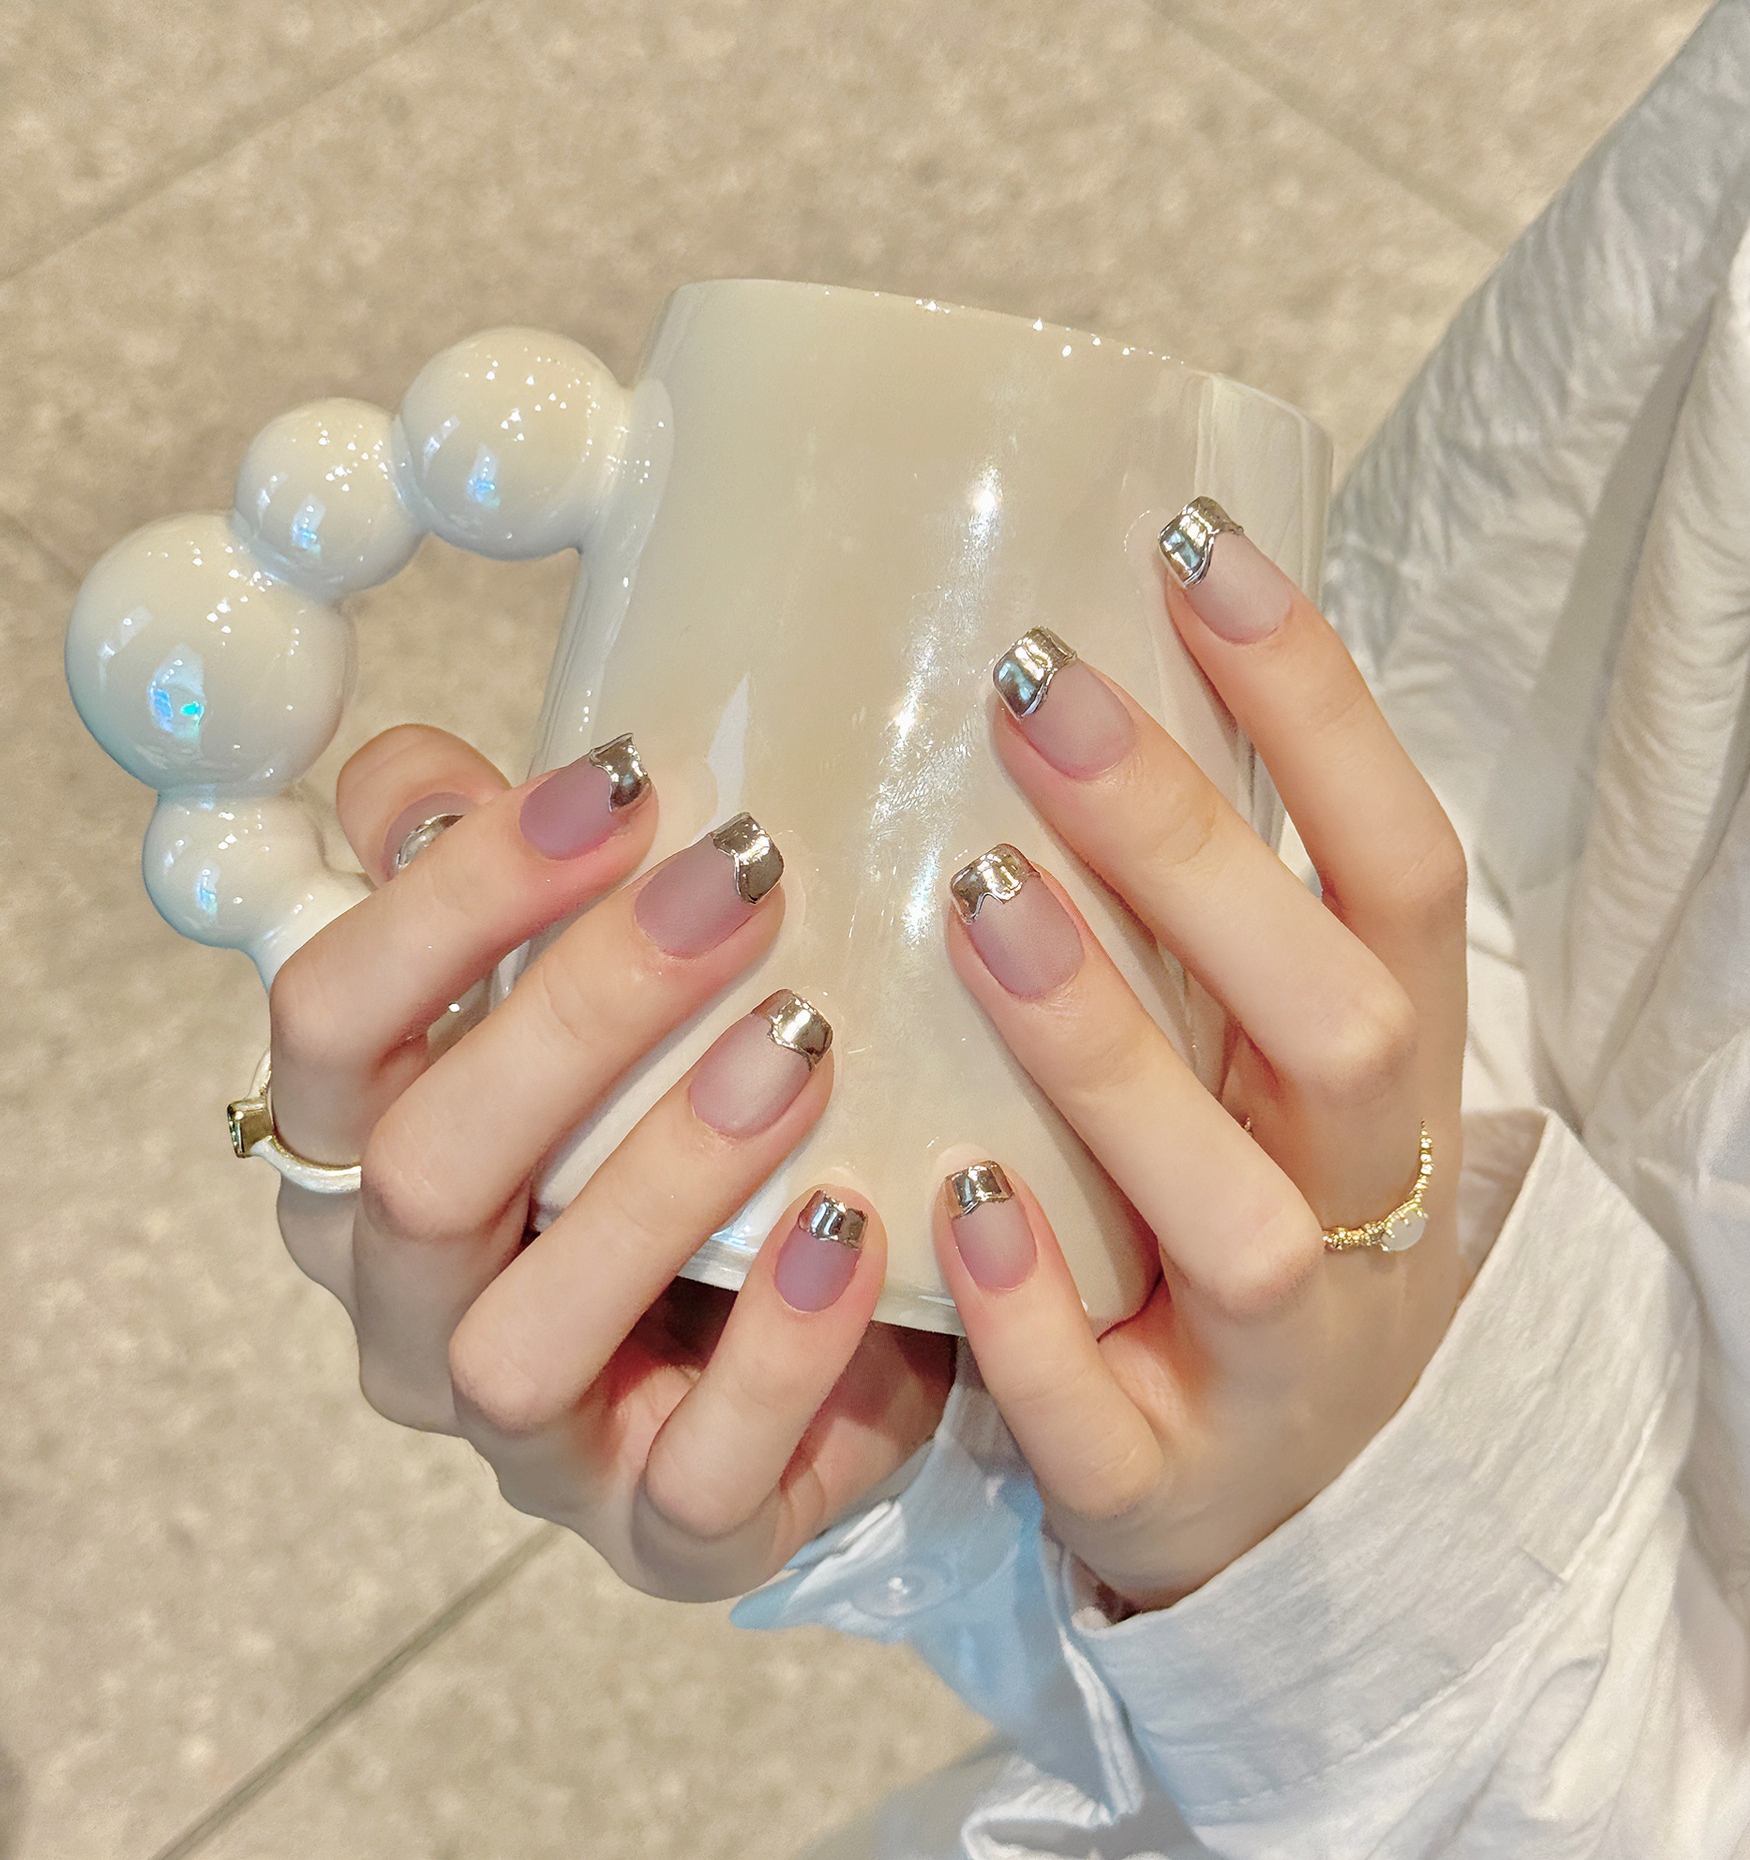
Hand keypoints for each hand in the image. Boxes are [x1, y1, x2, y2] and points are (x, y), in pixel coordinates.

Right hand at [265, 724, 950, 1599]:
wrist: (840, 1299)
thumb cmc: (693, 1109)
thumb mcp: (603, 985)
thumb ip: (503, 882)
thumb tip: (420, 781)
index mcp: (365, 1153)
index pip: (331, 1019)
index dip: (455, 894)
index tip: (621, 784)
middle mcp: (409, 1304)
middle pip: (425, 1169)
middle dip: (583, 1011)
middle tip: (743, 882)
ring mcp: (523, 1438)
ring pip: (522, 1340)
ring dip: (664, 1175)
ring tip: (801, 1041)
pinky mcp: (657, 1531)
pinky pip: (690, 1478)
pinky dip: (777, 1351)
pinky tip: (856, 1227)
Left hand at [937, 523, 1467, 1610]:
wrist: (1296, 1482)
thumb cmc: (1245, 1194)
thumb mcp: (1267, 1050)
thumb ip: (1202, 905)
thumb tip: (1064, 658)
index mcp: (1392, 1064)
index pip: (1399, 866)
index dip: (1318, 708)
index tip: (1192, 546)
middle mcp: (1366, 1196)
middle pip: (1333, 1020)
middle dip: (1195, 854)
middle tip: (1038, 694)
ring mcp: (1284, 1354)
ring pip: (1237, 1217)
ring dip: (1112, 1056)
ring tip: (980, 902)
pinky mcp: (1174, 1478)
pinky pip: (1110, 1413)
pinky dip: (1037, 1313)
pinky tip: (946, 1199)